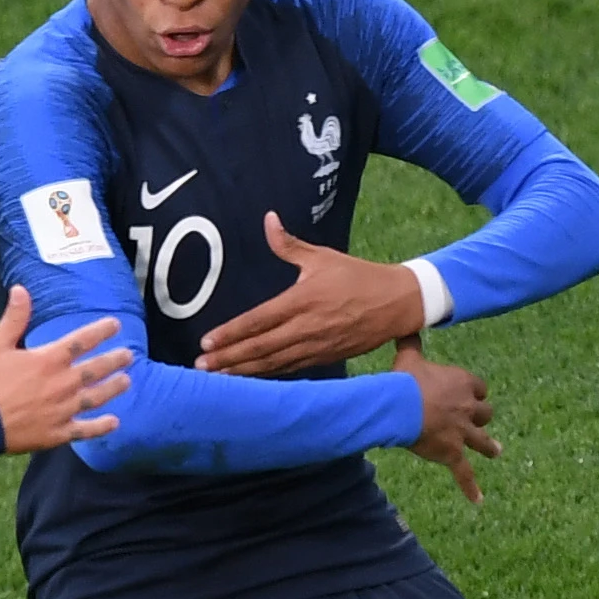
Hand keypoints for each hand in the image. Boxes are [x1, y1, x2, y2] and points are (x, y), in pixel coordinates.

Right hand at [0, 285, 131, 453]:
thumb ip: (14, 318)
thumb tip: (21, 289)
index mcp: (48, 360)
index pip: (82, 341)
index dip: (100, 331)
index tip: (116, 324)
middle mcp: (62, 384)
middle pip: (95, 369)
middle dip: (114, 360)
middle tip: (129, 355)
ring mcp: (62, 410)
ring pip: (95, 397)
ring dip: (112, 389)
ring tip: (126, 381)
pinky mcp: (57, 433)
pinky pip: (84, 430)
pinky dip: (100, 427)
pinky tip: (114, 422)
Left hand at [196, 213, 427, 376]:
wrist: (397, 303)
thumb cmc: (357, 276)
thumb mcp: (322, 257)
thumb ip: (289, 245)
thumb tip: (268, 220)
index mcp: (302, 300)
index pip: (258, 320)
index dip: (231, 333)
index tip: (207, 342)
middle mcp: (306, 327)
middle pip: (260, 348)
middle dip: (228, 358)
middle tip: (201, 366)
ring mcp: (316, 347)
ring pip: (272, 363)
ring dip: (243, 371)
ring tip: (217, 377)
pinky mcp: (325, 359)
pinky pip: (290, 370)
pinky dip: (267, 376)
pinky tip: (248, 378)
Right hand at [396, 334, 497, 501]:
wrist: (401, 407)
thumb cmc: (405, 381)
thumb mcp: (409, 356)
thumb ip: (412, 341)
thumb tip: (407, 321)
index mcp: (462, 383)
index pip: (478, 387)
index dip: (474, 391)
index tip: (470, 393)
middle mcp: (468, 408)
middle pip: (485, 413)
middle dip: (482, 417)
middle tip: (480, 422)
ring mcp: (462, 433)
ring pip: (483, 441)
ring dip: (490, 446)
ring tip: (497, 451)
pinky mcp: (453, 453)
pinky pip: (465, 473)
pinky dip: (470, 487)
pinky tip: (478, 501)